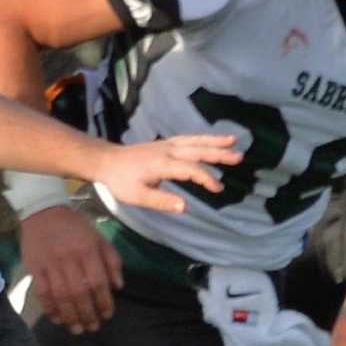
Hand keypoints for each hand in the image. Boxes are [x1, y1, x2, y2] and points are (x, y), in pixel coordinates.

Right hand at [20, 206, 120, 334]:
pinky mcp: (34, 268)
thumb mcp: (99, 238)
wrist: (43, 212)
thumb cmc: (75, 227)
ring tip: (77, 329)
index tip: (107, 315)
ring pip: (60, 296)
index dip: (104, 302)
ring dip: (69, 316)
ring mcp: (50, 264)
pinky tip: (57, 319)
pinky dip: (49, 308)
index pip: (98, 282)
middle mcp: (69, 258)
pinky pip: (42, 292)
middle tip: (93, 328)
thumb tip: (118, 286)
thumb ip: (112, 261)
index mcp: (87, 250)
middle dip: (87, 314)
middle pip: (79, 293)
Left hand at [92, 132, 238, 213]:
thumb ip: (161, 201)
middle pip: (197, 150)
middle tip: (239, 157)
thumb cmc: (120, 181)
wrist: (106, 161)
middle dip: (218, 154)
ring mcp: (166, 145)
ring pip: (194, 141)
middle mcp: (167, 151)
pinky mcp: (164, 143)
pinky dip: (202, 138)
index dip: (206, 178)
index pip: (190, 170)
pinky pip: (187, 138)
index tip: (218, 189)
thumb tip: (185, 207)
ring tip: (233, 140)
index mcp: (162, 164)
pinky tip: (212, 140)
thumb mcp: (137, 196)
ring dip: (214, 141)